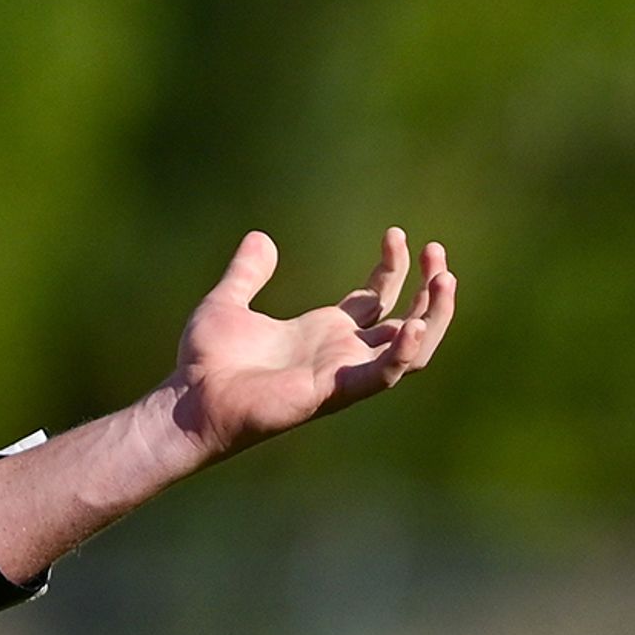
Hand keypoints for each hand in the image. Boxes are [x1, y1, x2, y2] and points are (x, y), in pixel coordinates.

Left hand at [158, 229, 455, 464]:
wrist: (190, 400)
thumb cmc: (207, 362)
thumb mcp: (227, 302)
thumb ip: (247, 272)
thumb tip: (260, 237)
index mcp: (323, 330)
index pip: (377, 298)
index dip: (394, 267)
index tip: (398, 235)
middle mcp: (341, 352)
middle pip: (407, 320)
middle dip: (428, 288)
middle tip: (437, 251)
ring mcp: (342, 372)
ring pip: (411, 349)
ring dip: (433, 316)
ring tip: (445, 279)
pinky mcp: (334, 391)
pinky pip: (382, 376)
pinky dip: (402, 354)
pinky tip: (412, 326)